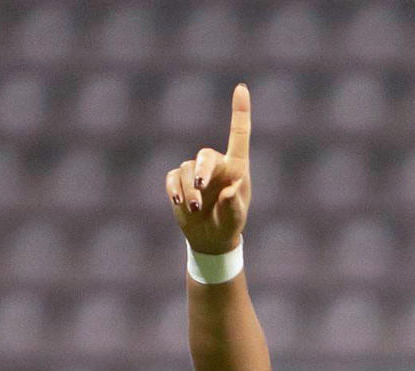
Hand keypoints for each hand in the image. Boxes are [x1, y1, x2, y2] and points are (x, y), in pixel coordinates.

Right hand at [165, 82, 251, 253]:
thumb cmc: (229, 223)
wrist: (211, 238)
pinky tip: (178, 202)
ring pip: (187, 171)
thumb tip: (229, 191)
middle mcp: (215, 165)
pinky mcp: (179, 181)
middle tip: (202, 188)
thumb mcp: (235, 218)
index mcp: (236, 167)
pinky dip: (174, 190)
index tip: (241, 88)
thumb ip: (234, 205)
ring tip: (195, 209)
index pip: (238, 135)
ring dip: (190, 191)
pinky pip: (173, 179)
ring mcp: (195, 172)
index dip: (240, 112)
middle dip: (202, 170)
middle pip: (205, 155)